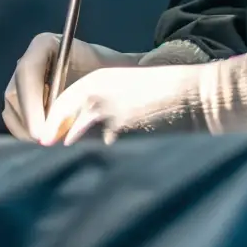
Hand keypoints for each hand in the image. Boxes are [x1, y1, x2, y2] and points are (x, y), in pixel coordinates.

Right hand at [3, 34, 140, 140]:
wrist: (111, 82)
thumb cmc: (108, 78)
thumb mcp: (97, 83)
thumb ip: (75, 101)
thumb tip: (55, 129)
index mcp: (44, 45)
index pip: (27, 71)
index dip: (30, 103)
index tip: (42, 132)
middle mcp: (29, 60)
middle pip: (15, 92)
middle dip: (30, 121)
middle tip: (48, 141)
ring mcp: (22, 80)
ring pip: (12, 109)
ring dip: (30, 128)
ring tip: (55, 137)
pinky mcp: (22, 99)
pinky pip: (15, 119)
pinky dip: (29, 132)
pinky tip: (49, 134)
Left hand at [40, 47, 246, 146]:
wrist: (195, 95)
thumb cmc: (164, 92)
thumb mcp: (124, 88)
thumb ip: (96, 105)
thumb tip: (70, 135)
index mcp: (93, 81)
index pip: (57, 111)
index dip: (54, 131)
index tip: (51, 148)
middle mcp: (91, 97)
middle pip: (62, 133)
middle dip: (67, 148)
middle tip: (72, 162)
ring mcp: (102, 118)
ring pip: (83, 149)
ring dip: (91, 158)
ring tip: (109, 160)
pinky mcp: (117, 138)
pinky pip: (106, 158)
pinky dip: (112, 165)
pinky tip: (128, 159)